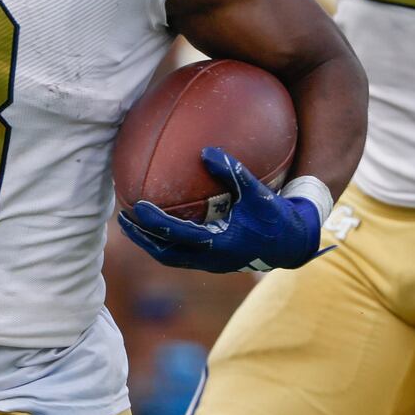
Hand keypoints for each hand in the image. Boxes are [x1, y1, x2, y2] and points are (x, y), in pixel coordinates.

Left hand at [118, 147, 322, 272]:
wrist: (292, 245)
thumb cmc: (275, 217)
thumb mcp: (258, 193)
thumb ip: (233, 172)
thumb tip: (206, 150)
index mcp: (218, 245)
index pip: (177, 235)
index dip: (155, 223)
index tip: (138, 206)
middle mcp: (209, 259)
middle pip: (164, 253)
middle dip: (141, 237)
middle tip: (122, 218)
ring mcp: (209, 264)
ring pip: (170, 257)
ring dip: (149, 241)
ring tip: (132, 224)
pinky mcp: (212, 262)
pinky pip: (180, 254)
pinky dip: (165, 241)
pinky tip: (160, 224)